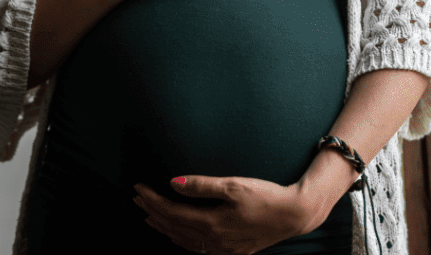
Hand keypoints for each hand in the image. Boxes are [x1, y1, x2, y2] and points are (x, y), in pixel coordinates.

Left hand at [132, 175, 315, 254]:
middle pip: (173, 227)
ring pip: (183, 240)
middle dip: (152, 211)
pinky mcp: (231, 250)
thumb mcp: (233, 185)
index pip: (171, 212)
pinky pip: (197, 247)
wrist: (294, 214)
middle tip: (136, 198)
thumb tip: (173, 183)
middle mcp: (213, 240)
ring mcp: (222, 249)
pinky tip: (177, 233)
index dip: (152, 200)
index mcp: (211, 223)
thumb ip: (201, 185)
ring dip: (164, 227)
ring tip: (149, 215)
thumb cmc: (266, 196)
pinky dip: (181, 239)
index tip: (138, 187)